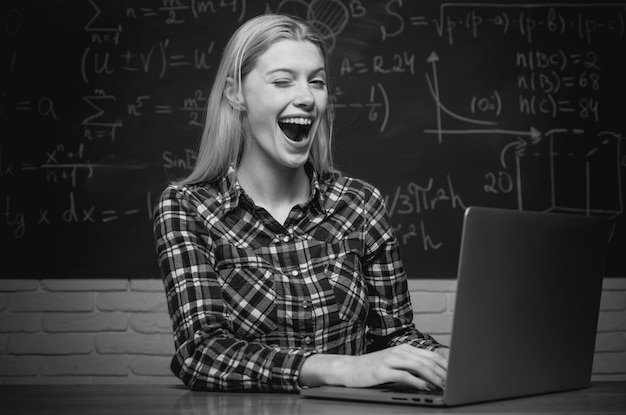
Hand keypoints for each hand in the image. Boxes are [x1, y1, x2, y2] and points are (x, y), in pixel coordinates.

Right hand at [299, 344, 447, 390]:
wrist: (349, 369)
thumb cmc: (373, 368)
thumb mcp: (394, 364)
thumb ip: (412, 366)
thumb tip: (433, 376)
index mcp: (404, 348)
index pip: (431, 355)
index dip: (446, 365)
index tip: (458, 375)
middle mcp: (399, 351)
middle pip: (428, 360)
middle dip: (444, 372)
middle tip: (455, 383)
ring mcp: (391, 359)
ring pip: (419, 366)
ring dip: (434, 377)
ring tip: (445, 386)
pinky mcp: (383, 370)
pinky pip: (404, 375)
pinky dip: (417, 382)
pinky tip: (425, 387)